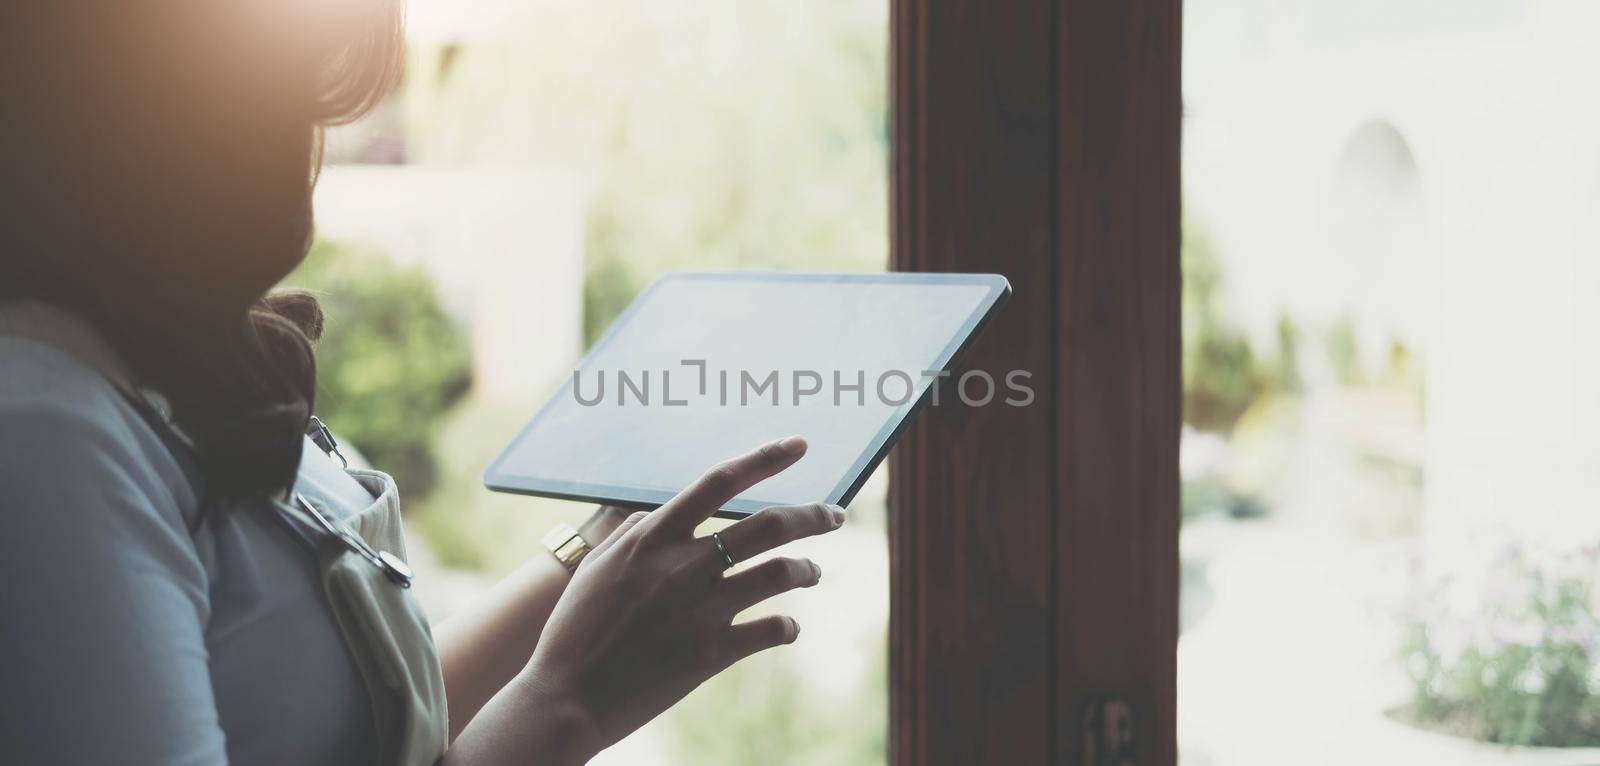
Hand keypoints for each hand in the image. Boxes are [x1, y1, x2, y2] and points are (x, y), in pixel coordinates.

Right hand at [519, 435, 843, 755]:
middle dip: (812, 515)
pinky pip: (772, 629)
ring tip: (813, 571)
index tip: (798, 445)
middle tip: (835, 514)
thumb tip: (660, 510)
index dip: (764, 458)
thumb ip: (635, 533)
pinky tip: (787, 627)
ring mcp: (701, 609)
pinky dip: (788, 626)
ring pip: (781, 572)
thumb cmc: (575, 630)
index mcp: (653, 537)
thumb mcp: (597, 566)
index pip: (719, 481)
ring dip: (806, 569)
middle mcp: (683, 565)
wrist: (567, 698)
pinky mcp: (713, 652)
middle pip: (768, 524)